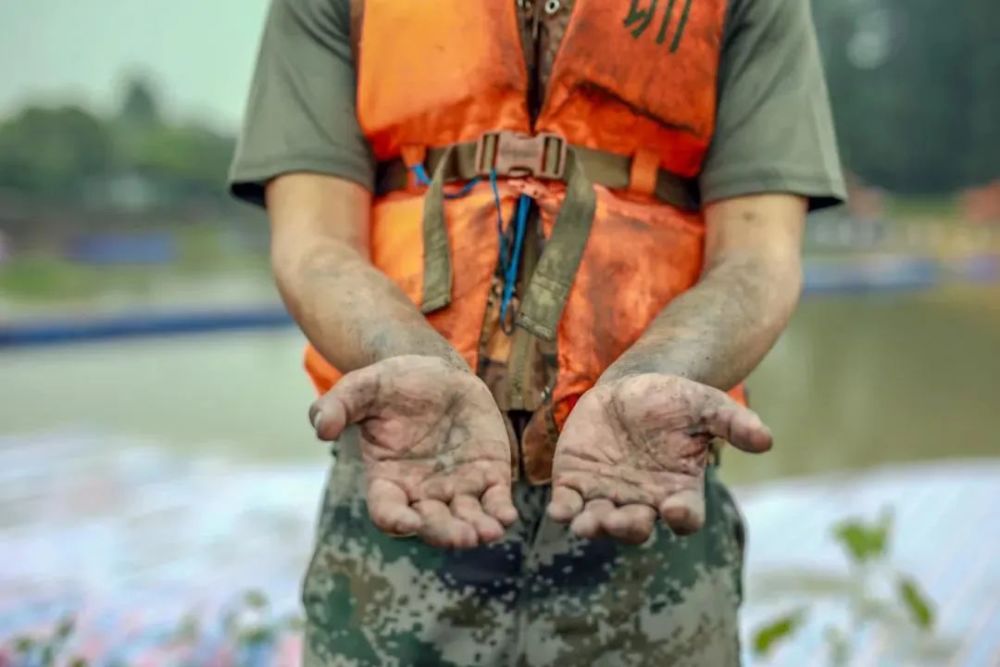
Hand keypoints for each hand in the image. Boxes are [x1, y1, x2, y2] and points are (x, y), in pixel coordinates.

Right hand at [310, 355, 517, 548]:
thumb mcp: (363, 387)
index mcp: (388, 479)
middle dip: (445, 532)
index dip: (395, 520)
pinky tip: (508, 516)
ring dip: (478, 529)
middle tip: (461, 536)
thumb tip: (320, 427)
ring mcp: (457, 488)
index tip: (408, 523)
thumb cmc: (394, 385)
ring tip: (489, 532)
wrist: (436, 373)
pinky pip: (495, 501)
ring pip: (466, 519)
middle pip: (431, 523)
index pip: (387, 510)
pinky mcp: (488, 476)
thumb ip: (339, 405)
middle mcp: (422, 493)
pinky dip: (501, 511)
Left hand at [547, 374, 771, 543]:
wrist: (628, 388)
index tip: (675, 510)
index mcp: (677, 491)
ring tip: (587, 524)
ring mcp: (606, 496)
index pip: (684, 517)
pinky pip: (567, 505)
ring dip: (593, 526)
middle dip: (628, 527)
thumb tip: (766, 439)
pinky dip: (563, 511)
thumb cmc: (672, 401)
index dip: (681, 518)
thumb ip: (732, 423)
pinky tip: (560, 510)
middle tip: (622, 520)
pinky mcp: (574, 483)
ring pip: (599, 523)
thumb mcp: (704, 405)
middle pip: (636, 527)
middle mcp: (642, 502)